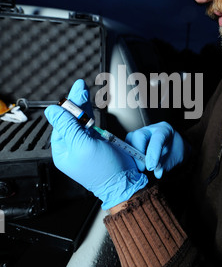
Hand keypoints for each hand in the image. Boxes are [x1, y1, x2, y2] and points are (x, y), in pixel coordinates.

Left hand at [44, 79, 147, 208]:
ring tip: (83, 89)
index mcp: (63, 150)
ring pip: (81, 119)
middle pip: (71, 118)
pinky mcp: (97, 141)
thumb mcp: (82, 146)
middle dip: (75, 101)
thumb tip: (52, 111)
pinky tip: (88, 103)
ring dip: (82, 104)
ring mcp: (84, 143)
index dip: (68, 107)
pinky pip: (90, 123)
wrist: (124, 181)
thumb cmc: (103, 170)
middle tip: (80, 86)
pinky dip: (90, 113)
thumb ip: (67, 126)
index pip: (61, 123)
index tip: (75, 93)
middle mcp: (72, 146)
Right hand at [126, 121, 189, 178]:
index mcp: (164, 129)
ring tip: (138, 167)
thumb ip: (166, 164)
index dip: (153, 152)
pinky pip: (127, 145)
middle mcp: (151, 129)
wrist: (173, 148)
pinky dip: (129, 156)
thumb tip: (157, 173)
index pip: (157, 138)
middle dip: (138, 152)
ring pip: (130, 139)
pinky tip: (133, 165)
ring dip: (132, 154)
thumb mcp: (174, 158)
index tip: (151, 167)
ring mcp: (141, 133)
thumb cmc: (175, 152)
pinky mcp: (134, 140)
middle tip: (142, 168)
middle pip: (139, 135)